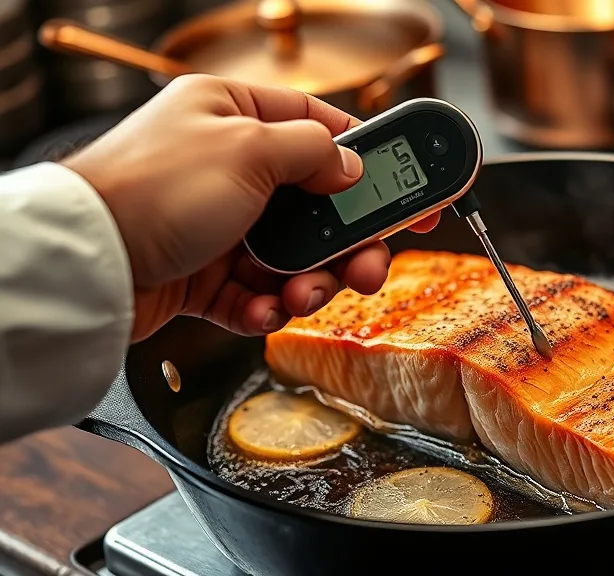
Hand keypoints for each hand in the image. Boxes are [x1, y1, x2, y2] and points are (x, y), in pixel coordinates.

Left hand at [62, 74, 439, 341]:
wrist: (86, 265)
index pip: (323, 131)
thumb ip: (313, 152)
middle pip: (318, 208)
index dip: (375, 164)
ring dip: (309, 283)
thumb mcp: (248, 150)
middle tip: (369, 267)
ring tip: (304, 296)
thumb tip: (351, 166)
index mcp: (235, 116)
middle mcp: (229, 167)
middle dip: (347, 244)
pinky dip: (267, 306)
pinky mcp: (204, 274)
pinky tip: (265, 309)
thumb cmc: (151, 190)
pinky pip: (257, 293)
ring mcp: (218, 224)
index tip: (415, 193)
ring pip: (293, 257)